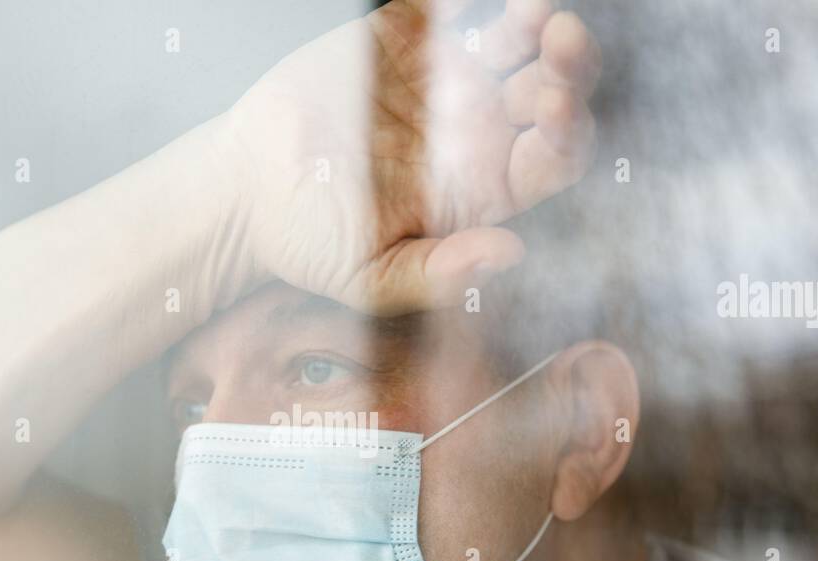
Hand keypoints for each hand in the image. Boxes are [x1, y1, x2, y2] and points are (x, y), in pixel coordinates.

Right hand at [222, 0, 600, 315]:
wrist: (246, 190)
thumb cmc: (311, 241)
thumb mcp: (371, 278)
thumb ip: (437, 274)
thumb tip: (507, 255)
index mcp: (486, 187)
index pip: (554, 155)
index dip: (567, 130)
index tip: (555, 106)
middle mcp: (481, 130)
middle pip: (552, 89)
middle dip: (571, 64)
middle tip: (562, 37)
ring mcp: (448, 79)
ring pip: (516, 39)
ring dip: (534, 18)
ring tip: (533, 8)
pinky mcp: (407, 37)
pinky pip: (450, 6)